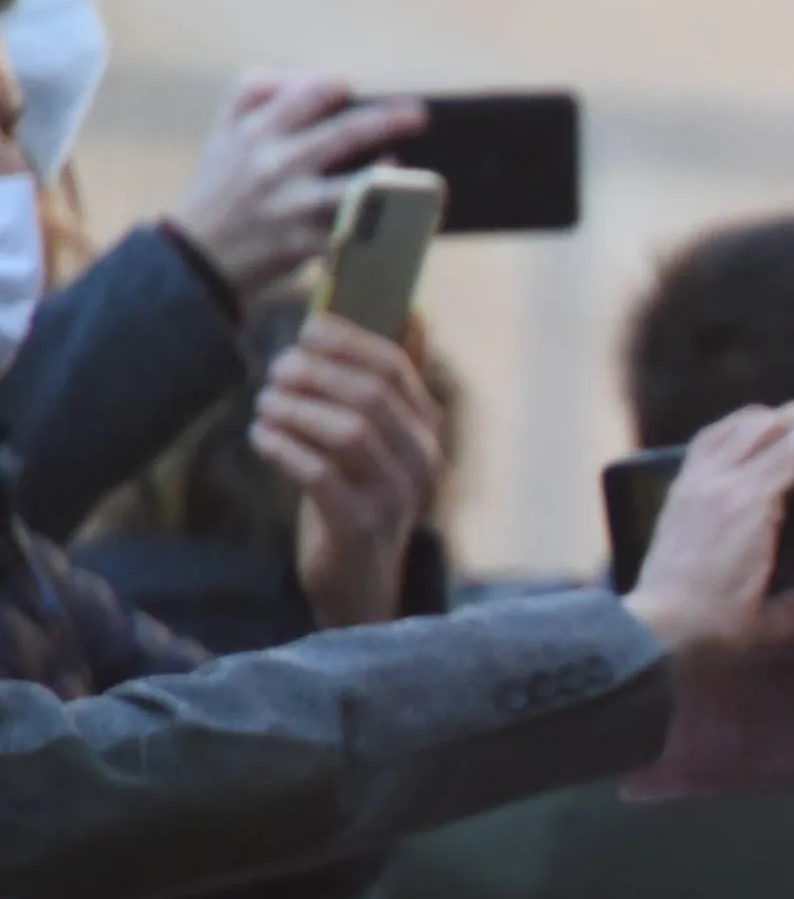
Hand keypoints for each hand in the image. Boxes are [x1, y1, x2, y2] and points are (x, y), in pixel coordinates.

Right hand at [166, 75, 422, 295]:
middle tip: (419, 115)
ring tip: (411, 168)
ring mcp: (292, 207)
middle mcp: (275, 166)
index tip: (353, 83)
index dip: (333, 85)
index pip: (300, 95)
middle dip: (387, 121)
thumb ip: (251, 99)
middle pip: (342, 135)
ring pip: (355, 187)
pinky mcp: (304, 244)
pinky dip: (385, 227)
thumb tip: (296, 74)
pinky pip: (355, 233)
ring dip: (390, 175)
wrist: (195, 259)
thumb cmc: (219, 191)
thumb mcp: (222, 138)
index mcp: (255, 135)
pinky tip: (411, 218)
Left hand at [255, 316, 445, 628]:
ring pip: (348, 431)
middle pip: (370, 395)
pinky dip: (284, 449)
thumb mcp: (379, 441)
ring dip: (297, 409)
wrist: (360, 584)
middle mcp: (421, 460)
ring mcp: (394, 495)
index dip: (349, 342)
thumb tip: (412, 314)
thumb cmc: (358, 498)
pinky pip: (320, 474)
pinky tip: (260, 438)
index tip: (306, 331)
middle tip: (276, 370)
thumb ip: (390, 386)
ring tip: (265, 404)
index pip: (396, 368)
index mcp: (427, 431)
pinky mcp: (359, 526)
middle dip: (316, 373)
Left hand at [619, 400, 793, 666]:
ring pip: (741, 424)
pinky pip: (711, 438)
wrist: (654, 629)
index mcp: (753, 508)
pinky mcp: (681, 489)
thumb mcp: (772, 622)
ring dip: (780, 415)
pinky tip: (753, 427)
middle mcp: (724, 483)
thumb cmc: (714, 627)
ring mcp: (698, 481)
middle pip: (773, 425)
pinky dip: (739, 424)